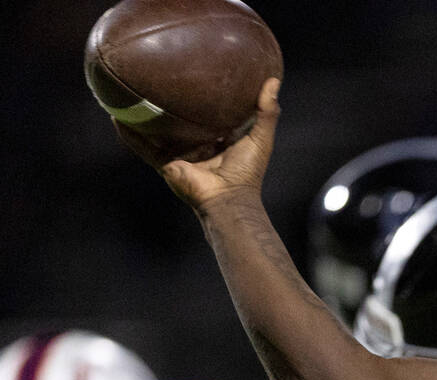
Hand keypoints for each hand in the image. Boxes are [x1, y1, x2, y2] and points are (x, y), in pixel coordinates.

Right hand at [115, 78, 281, 209]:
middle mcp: (196, 147)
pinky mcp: (166, 164)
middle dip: (168, 104)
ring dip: (142, 115)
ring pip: (155, 132)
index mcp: (218, 141)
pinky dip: (129, 134)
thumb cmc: (247, 171)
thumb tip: (274, 81)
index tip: (194, 77)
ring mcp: (179, 156)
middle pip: (178, 122)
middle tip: (157, 78)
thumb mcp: (260, 137)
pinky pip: (143, 146)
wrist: (229, 198)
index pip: (207, 116)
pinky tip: (116, 117)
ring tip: (127, 93)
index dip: (201, 99)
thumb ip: (267, 111)